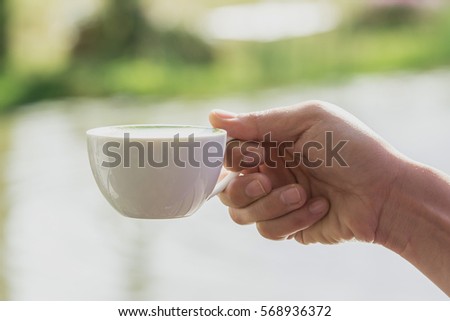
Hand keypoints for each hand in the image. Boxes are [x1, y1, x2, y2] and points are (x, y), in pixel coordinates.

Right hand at [209, 100, 403, 243]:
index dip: (232, 157)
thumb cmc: (350, 150)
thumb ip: (260, 122)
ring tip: (303, 194)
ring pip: (242, 214)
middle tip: (268, 180)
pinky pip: (267, 231)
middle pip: (227, 189)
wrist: (385, 193)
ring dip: (272, 205)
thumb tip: (213, 117)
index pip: (228, 153)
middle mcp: (268, 172)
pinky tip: (319, 207)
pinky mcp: (288, 226)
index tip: (253, 155)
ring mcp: (276, 201)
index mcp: (270, 144)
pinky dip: (292, 220)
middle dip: (245, 188)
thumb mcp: (307, 121)